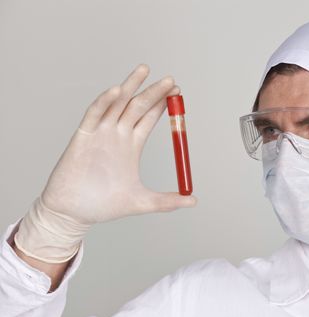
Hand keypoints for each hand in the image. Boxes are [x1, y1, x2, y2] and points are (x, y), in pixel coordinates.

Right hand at [14, 65, 196, 262]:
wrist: (74, 214)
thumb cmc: (103, 206)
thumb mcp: (142, 202)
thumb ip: (167, 202)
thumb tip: (193, 201)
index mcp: (131, 146)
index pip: (149, 118)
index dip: (162, 104)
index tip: (177, 92)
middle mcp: (117, 135)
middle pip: (138, 106)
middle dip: (154, 92)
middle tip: (170, 79)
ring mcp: (100, 134)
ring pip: (117, 103)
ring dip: (130, 86)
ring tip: (145, 70)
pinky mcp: (83, 137)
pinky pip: (94, 115)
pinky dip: (104, 102)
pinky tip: (117, 91)